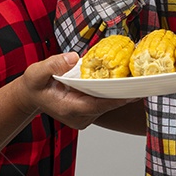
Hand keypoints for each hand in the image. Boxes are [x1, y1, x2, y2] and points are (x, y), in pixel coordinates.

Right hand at [13, 53, 135, 129]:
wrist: (31, 96)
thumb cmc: (34, 85)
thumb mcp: (36, 73)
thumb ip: (53, 65)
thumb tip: (74, 58)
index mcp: (69, 109)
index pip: (98, 105)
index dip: (117, 98)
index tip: (134, 91)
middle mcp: (79, 117)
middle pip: (107, 105)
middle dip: (124, 93)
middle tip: (144, 81)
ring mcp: (84, 117)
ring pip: (107, 105)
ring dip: (121, 93)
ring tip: (139, 80)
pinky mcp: (88, 113)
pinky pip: (104, 103)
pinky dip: (113, 93)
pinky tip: (126, 82)